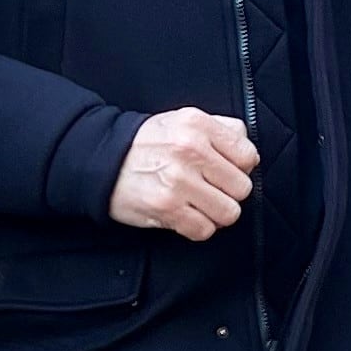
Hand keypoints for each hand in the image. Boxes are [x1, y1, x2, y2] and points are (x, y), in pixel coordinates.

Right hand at [109, 109, 257, 239]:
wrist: (101, 159)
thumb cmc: (146, 143)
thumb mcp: (183, 121)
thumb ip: (220, 129)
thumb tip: (249, 153)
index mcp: (198, 125)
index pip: (249, 156)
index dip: (239, 168)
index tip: (224, 171)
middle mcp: (190, 150)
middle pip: (242, 188)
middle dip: (227, 193)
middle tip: (208, 189)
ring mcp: (178, 181)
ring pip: (228, 213)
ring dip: (215, 213)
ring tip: (197, 203)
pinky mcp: (166, 208)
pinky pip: (204, 230)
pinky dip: (196, 227)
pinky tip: (184, 214)